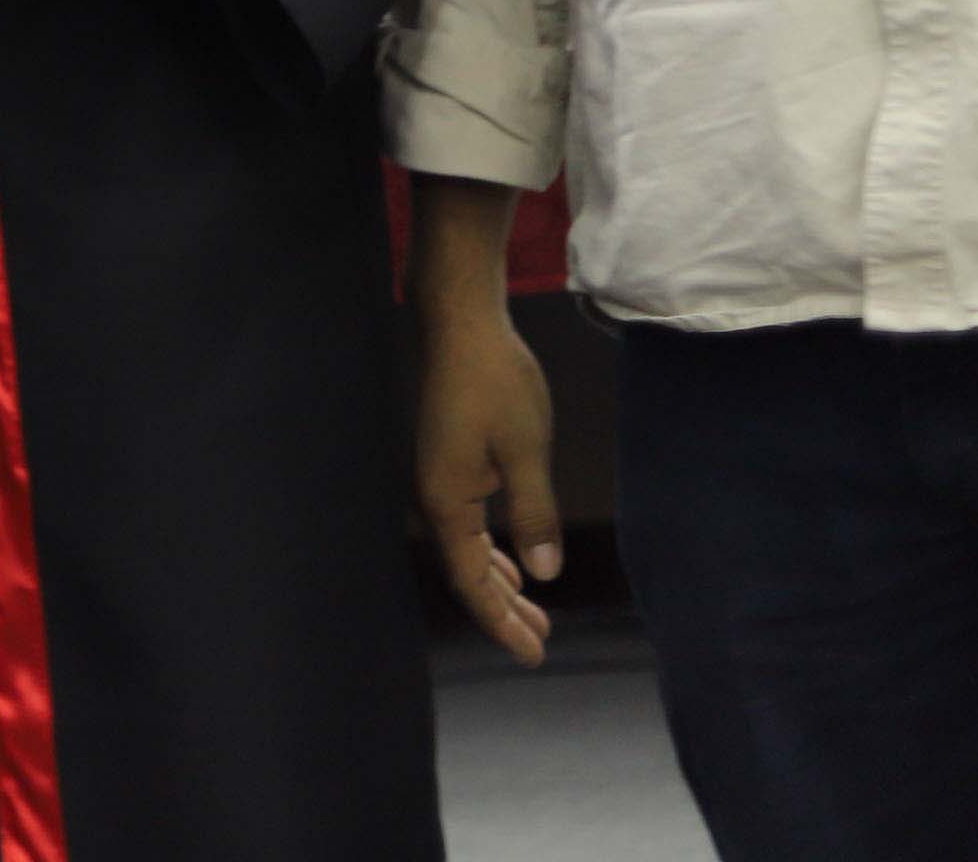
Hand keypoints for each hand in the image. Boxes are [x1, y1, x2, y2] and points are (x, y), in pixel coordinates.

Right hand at [410, 176, 561, 663]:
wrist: (459, 323)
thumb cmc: (494, 380)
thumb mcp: (526, 450)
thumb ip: (535, 514)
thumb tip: (544, 575)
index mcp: (446, 501)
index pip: (472, 580)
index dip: (502, 621)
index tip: (533, 654)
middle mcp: (433, 496)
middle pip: (466, 572)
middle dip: (502, 611)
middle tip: (541, 644)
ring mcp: (437, 479)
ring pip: (466, 550)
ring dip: (499, 583)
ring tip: (533, 613)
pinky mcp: (446, 462)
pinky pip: (465, 526)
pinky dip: (490, 552)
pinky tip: (513, 561)